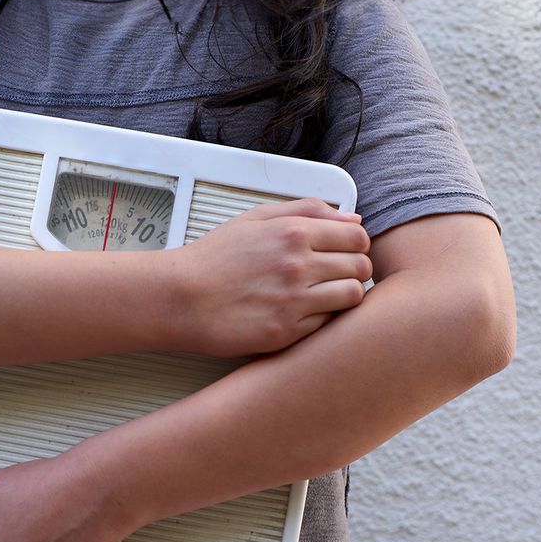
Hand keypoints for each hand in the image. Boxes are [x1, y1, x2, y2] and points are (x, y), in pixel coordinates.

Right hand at [169, 197, 371, 356]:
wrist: (179, 298)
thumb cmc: (213, 259)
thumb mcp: (255, 218)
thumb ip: (306, 210)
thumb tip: (351, 217)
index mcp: (292, 232)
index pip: (357, 236)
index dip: (356, 245)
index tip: (344, 252)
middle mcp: (297, 264)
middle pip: (361, 266)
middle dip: (354, 269)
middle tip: (335, 275)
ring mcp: (293, 299)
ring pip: (352, 296)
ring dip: (344, 295)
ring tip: (324, 295)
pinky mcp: (285, 331)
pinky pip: (327, 324)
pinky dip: (322, 318)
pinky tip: (302, 312)